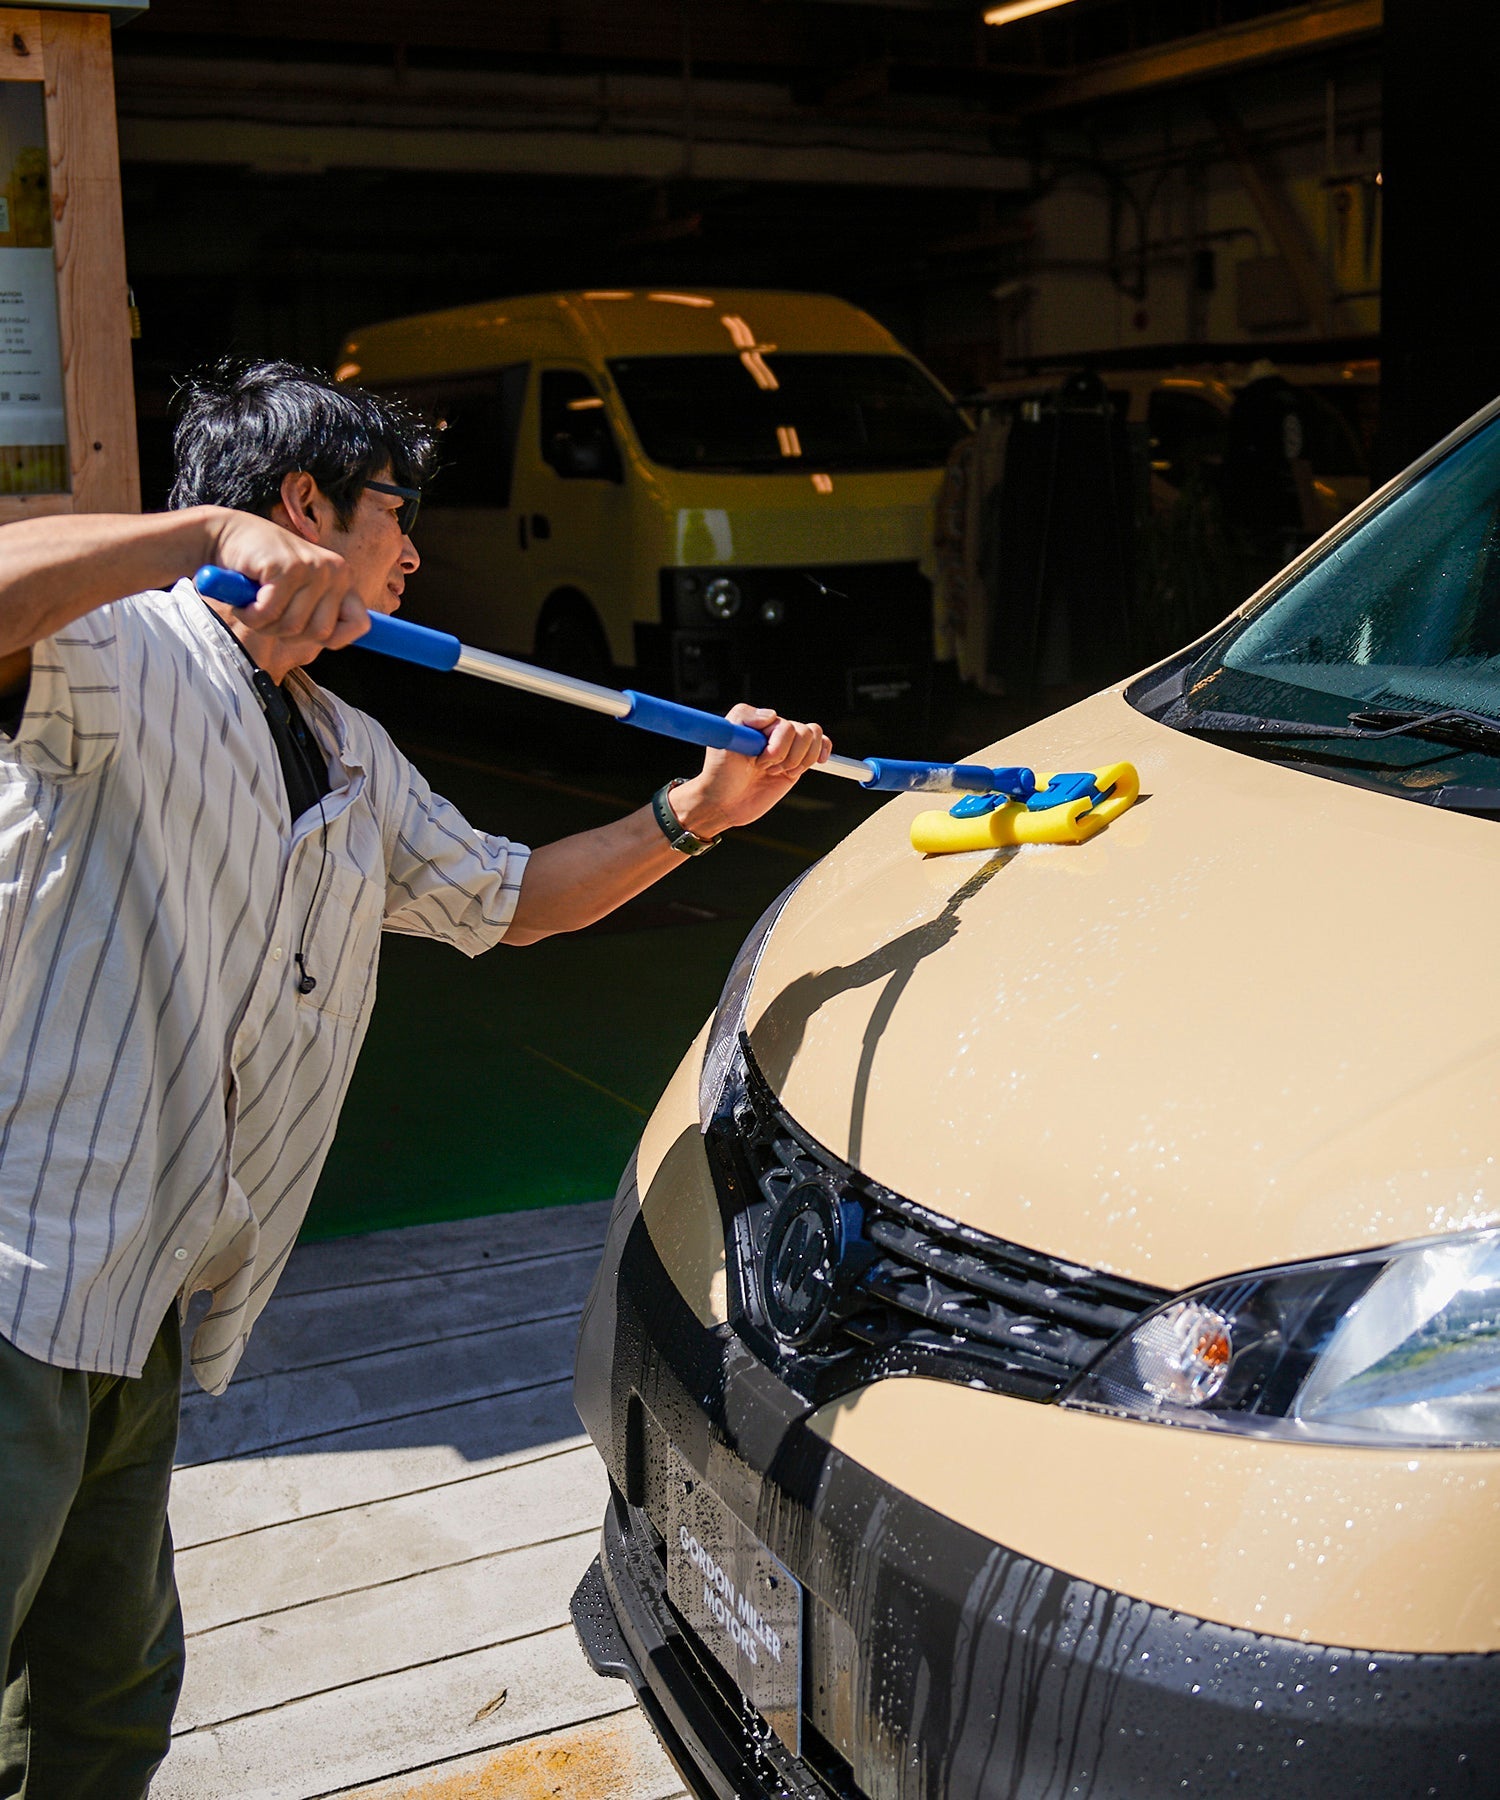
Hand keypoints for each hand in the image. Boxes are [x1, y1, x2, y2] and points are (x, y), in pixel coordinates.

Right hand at [201, 508, 367, 667]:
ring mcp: (314, 568)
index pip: (360, 623)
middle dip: (287, 633)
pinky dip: (250, 614)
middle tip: (267, 613)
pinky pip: (269, 614)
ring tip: (253, 602)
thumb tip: (332, 639)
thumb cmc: (260, 571)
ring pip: (292, 627)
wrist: (223, 535)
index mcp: (343, 579)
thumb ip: (319, 613)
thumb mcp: (299, 594)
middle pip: (320, 632)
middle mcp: (335, 571)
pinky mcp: (288, 567)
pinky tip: (243, 599)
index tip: (303, 631)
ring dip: (263, 624)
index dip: (331, 638)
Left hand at [670, 704, 831, 838]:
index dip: (776, 746)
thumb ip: (744, 716)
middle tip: (763, 768)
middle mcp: (774, 733)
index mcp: (759, 723)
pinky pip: (820, 747)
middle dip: (785, 755)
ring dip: (796, 761)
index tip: (756, 760)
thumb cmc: (719, 772)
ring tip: (775, 772)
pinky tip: (818, 760)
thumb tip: (772, 715)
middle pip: (802, 732)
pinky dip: (822, 750)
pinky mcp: (795, 765)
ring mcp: (787, 748)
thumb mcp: (724, 740)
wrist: (723, 802)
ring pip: (812, 739)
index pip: (784, 725)